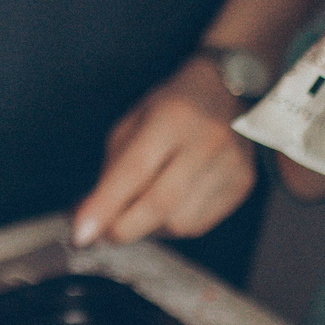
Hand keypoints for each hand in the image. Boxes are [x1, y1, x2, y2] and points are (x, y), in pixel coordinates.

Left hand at [71, 55, 257, 246]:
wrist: (228, 90)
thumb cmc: (169, 107)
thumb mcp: (132, 124)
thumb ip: (111, 171)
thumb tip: (87, 218)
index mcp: (173, 117)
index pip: (135, 170)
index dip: (105, 205)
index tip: (80, 234)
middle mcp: (208, 141)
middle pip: (161, 204)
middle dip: (123, 228)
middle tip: (101, 232)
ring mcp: (232, 164)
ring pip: (180, 223)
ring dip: (148, 227)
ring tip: (139, 209)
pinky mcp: (244, 184)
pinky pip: (199, 225)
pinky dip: (173, 224)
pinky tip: (167, 207)